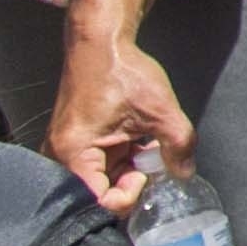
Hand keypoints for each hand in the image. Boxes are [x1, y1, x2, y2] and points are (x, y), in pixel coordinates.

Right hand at [48, 32, 195, 213]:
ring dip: (128, 170)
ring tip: (144, 148)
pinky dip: (123, 160)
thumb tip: (184, 173)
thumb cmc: (120, 70)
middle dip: (130, 183)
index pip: (99, 202)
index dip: (129, 194)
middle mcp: (62, 158)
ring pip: (103, 180)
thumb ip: (178, 145)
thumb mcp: (161, 109)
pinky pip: (102, 165)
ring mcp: (69, 151)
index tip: (145, 172)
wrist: (101, 43)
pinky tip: (137, 142)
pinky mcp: (80, 144)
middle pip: (99, 194)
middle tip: (149, 162)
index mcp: (73, 154)